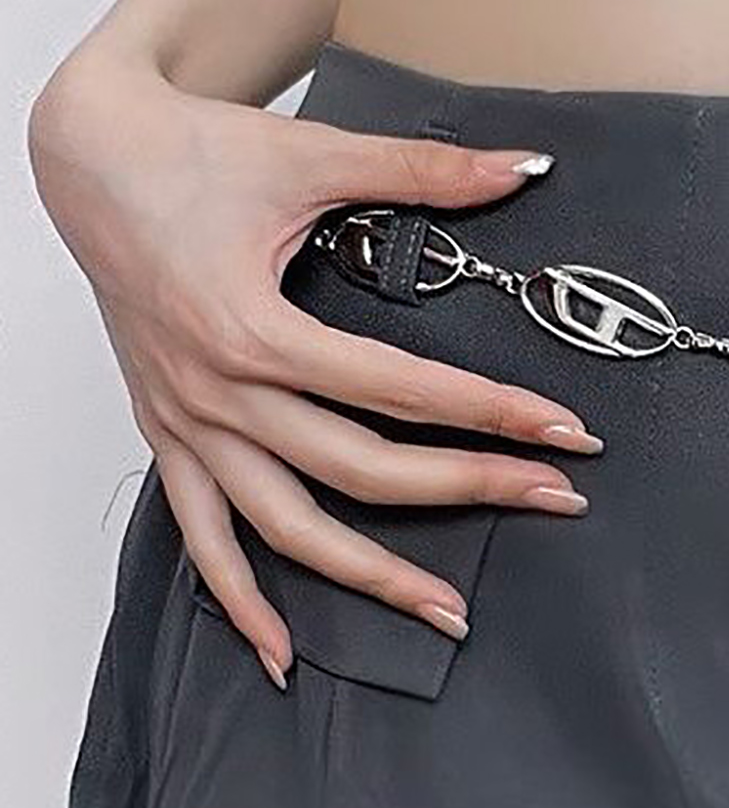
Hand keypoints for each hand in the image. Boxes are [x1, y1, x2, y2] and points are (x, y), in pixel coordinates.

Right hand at [31, 44, 600, 687]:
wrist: (85, 153)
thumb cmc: (186, 153)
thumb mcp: (312, 155)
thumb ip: (423, 172)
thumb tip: (520, 169)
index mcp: (253, 329)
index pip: (401, 390)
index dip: (492, 412)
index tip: (564, 431)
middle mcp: (218, 392)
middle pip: (361, 470)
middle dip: (467, 489)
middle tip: (554, 500)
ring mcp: (188, 423)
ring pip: (288, 528)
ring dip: (371, 576)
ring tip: (448, 612)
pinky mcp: (168, 434)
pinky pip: (201, 538)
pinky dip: (240, 600)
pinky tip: (283, 654)